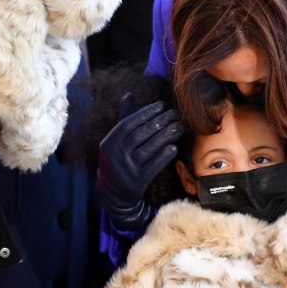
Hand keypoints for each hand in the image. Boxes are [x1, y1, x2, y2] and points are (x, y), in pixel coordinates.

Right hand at [96, 94, 183, 229]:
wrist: (114, 192)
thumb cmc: (118, 158)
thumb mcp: (115, 140)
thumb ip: (123, 118)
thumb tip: (129, 95)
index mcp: (109, 143)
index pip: (128, 124)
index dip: (146, 113)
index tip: (161, 106)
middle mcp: (116, 156)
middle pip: (141, 135)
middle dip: (159, 122)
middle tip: (174, 114)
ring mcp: (127, 169)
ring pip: (149, 149)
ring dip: (166, 136)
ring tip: (178, 127)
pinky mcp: (138, 181)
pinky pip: (154, 165)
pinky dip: (164, 155)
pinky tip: (174, 146)